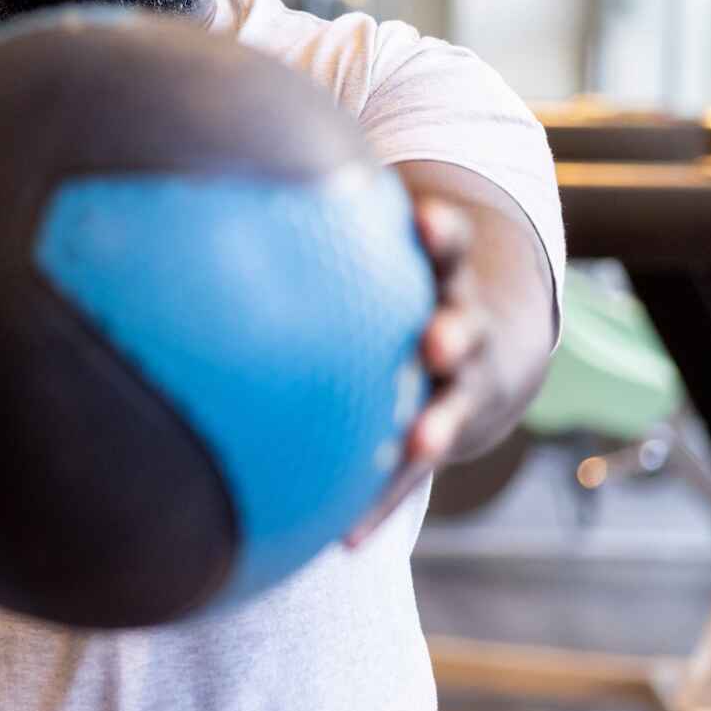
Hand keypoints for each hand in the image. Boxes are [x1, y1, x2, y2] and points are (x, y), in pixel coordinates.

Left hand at [345, 197, 497, 546]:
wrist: (487, 356)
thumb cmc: (401, 286)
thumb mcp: (384, 247)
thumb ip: (323, 220)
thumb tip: (224, 170)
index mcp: (442, 275)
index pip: (447, 244)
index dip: (440, 232)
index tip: (424, 218)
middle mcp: (458, 330)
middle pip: (463, 324)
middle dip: (452, 330)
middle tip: (436, 338)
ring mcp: (458, 389)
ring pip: (455, 406)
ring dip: (439, 424)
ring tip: (422, 441)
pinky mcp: (441, 440)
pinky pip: (408, 478)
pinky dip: (377, 503)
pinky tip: (341, 540)